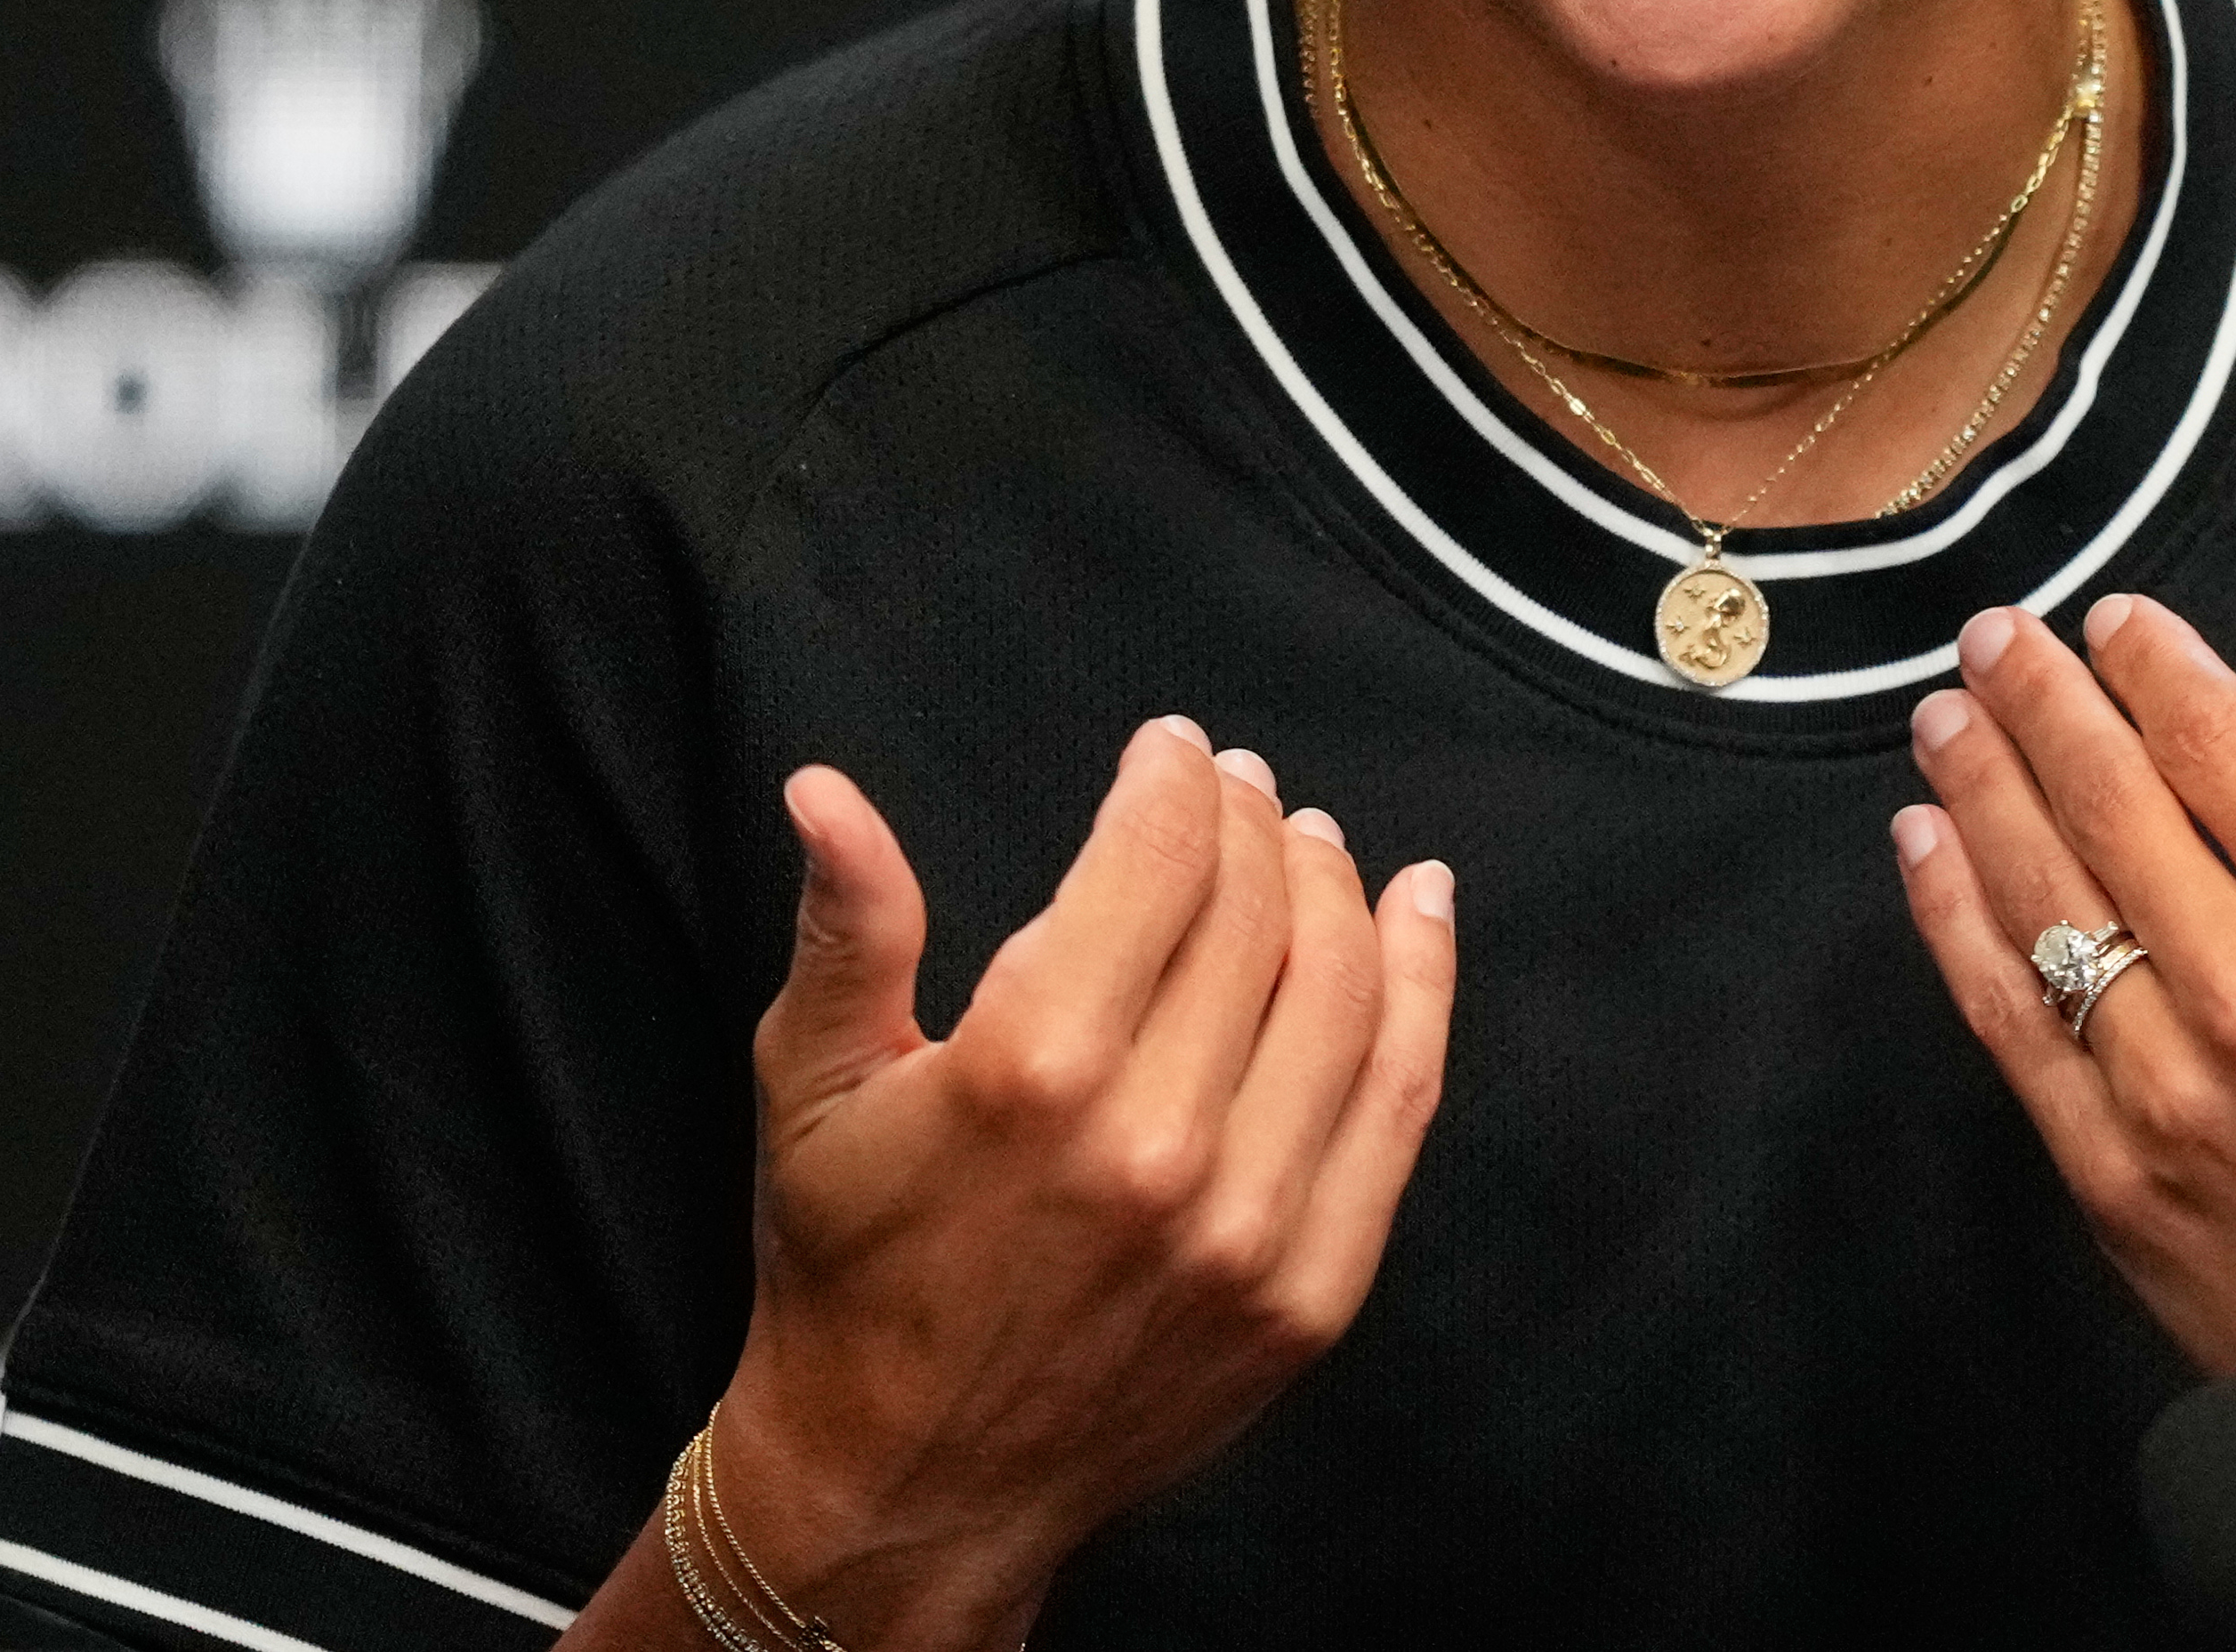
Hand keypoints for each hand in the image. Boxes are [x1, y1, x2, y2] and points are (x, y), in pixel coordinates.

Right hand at [665, 723, 1456, 1651]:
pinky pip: (1399, 1102)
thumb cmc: (850, 1272)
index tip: (1172, 750)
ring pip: (1341, 991)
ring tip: (1314, 841)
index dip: (1173, 783)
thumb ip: (848, 928)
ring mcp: (1248, 1226)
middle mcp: (1154, 1144)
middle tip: (1239, 786)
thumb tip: (823, 791)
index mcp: (1031, 1071)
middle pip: (1255, 915)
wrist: (907, 1485)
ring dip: (1339, 888)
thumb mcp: (811, 1088)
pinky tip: (1421, 912)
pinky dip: (1424, 988)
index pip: (1155, 863)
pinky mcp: (1309, 1290)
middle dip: (1250, 822)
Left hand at [1890, 584, 2235, 1648]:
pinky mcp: (2115, 1177)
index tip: (2111, 618)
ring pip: (2042, 899)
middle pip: (2108, 799)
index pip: (2219, 742)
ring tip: (1942, 716)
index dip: (2152, 664)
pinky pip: (2006, 1021)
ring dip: (1982, 791)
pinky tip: (1925, 851)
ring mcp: (2168, 1090)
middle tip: (1989, 635)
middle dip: (2037, 701)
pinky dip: (1954, 923)